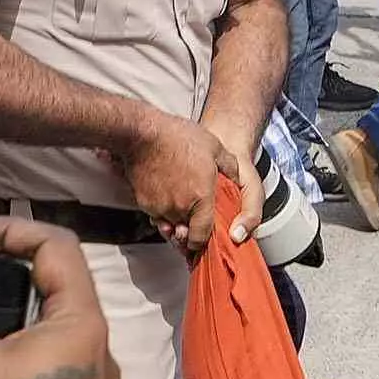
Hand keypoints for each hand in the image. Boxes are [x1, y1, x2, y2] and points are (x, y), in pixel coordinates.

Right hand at [123, 114, 233, 245]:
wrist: (142, 134)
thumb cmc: (177, 138)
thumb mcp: (214, 146)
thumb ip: (229, 167)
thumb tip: (236, 177)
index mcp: (200, 198)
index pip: (201, 236)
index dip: (202, 243)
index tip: (202, 243)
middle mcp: (179, 207)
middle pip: (184, 233)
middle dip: (188, 231)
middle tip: (192, 226)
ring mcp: (159, 206)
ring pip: (169, 225)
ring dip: (175, 221)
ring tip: (180, 207)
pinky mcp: (143, 202)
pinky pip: (155, 214)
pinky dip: (161, 210)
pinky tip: (166, 195)